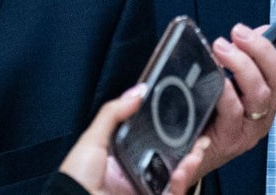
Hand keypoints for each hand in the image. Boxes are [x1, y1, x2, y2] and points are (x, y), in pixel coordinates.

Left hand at [58, 83, 209, 194]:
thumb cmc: (75, 178)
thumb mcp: (92, 139)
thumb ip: (113, 113)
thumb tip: (138, 91)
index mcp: (126, 158)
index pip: (158, 142)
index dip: (175, 133)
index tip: (189, 121)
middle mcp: (139, 175)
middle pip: (173, 160)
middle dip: (191, 148)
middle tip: (200, 137)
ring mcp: (146, 189)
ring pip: (178, 177)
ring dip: (191, 163)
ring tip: (195, 152)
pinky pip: (174, 193)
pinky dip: (183, 183)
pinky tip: (183, 169)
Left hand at [197, 14, 275, 176]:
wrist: (184, 154)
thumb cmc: (208, 111)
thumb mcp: (229, 80)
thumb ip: (244, 58)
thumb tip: (252, 32)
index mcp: (271, 95)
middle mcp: (267, 112)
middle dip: (261, 49)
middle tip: (238, 32)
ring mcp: (251, 128)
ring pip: (260, 94)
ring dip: (242, 64)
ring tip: (220, 47)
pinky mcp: (230, 139)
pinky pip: (233, 111)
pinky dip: (227, 91)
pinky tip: (216, 78)